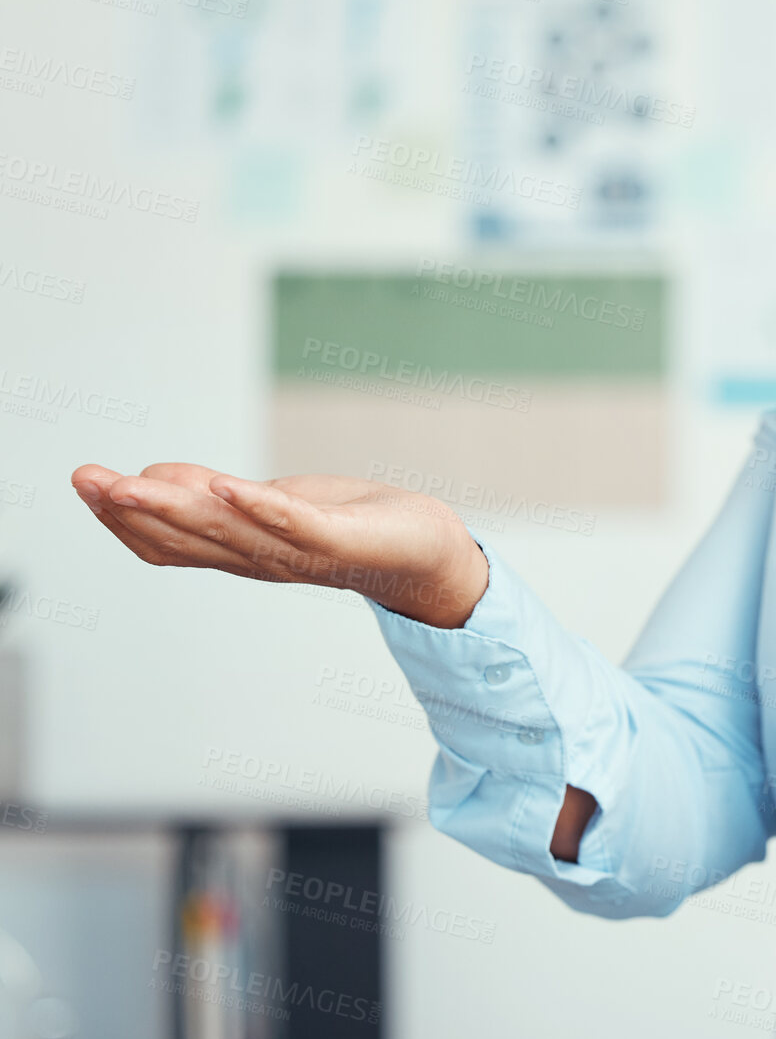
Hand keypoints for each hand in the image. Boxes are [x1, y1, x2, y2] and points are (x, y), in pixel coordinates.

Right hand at [69, 462, 488, 628]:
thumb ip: (219, 501)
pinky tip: (227, 485)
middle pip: (186, 538)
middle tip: (86, 479)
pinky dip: (260, 506)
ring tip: (130, 483)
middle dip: (132, 509)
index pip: (169, 542)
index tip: (85, 484)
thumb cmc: (351, 526)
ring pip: (227, 532)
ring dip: (177, 506)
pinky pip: (294, 524)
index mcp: (242, 552)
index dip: (124, 517)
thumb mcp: (273, 505)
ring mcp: (301, 552)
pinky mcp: (341, 540)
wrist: (428, 553)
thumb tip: (157, 479)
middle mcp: (263, 559)